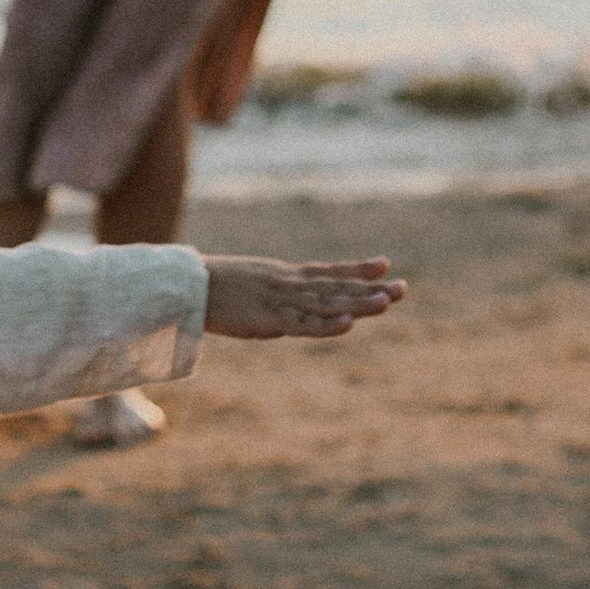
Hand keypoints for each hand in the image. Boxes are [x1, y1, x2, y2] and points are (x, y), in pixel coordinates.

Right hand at [203, 256, 405, 339]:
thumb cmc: (211, 287)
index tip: (384, 264)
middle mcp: (289, 284)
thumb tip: (280, 307)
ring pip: (327, 304)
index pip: (327, 271)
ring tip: (386, 302)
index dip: (356, 269)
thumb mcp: (248, 284)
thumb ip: (270, 292)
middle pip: (336, 287)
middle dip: (370, 288)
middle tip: (402, 288)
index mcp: (284, 276)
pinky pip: (303, 324)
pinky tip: (348, 323)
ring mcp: (281, 301)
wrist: (186, 286)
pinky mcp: (269, 320)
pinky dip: (327, 324)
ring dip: (358, 303)